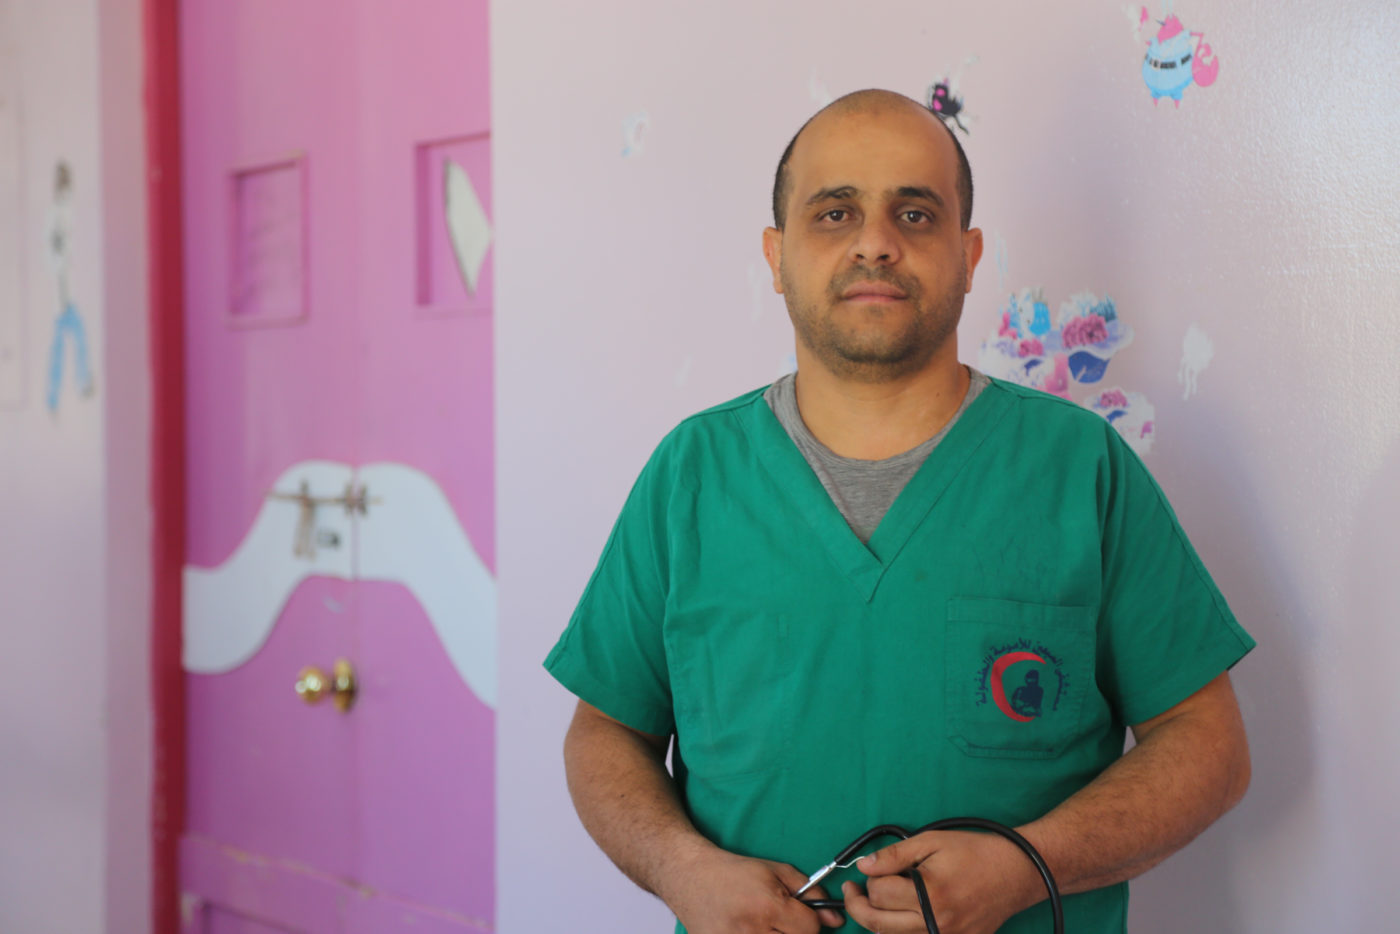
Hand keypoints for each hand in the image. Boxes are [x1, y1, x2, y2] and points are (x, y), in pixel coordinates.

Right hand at [661, 845, 844, 933]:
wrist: (690, 877)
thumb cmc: (733, 872)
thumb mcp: (776, 871)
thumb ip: (809, 891)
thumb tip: (835, 918)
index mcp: (767, 906)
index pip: (810, 929)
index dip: (810, 920)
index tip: (798, 913)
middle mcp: (752, 931)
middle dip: (795, 932)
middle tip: (781, 920)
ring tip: (763, 925)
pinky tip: (748, 929)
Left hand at [841, 830, 1040, 933]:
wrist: (1016, 872)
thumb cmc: (975, 851)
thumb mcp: (932, 842)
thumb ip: (895, 855)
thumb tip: (863, 866)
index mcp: (930, 895)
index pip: (879, 894)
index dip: (869, 879)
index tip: (869, 870)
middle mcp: (937, 924)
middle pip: (878, 924)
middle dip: (858, 905)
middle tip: (853, 891)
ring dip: (878, 920)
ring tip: (877, 900)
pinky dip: (901, 930)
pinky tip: (900, 914)